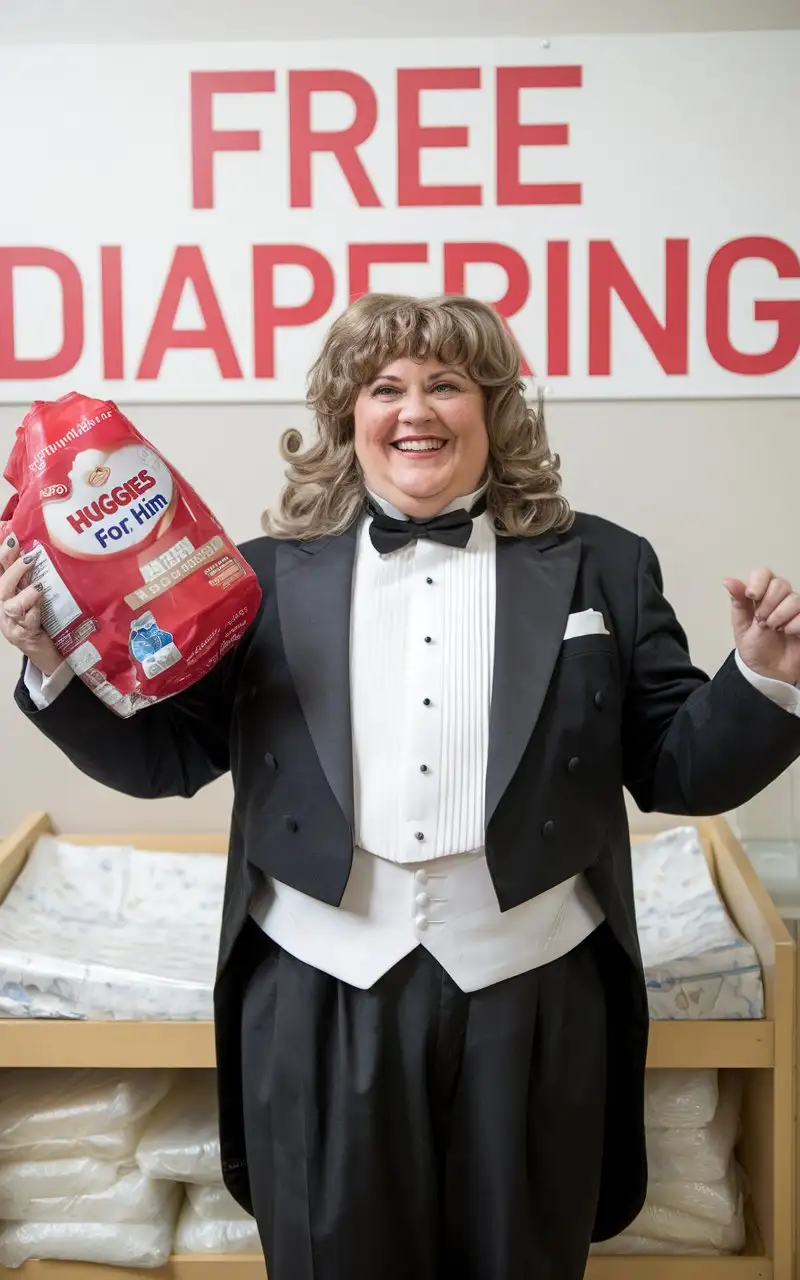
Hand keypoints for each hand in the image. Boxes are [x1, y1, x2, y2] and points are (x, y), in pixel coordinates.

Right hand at [0, 534, 61, 676]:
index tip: (11, 536)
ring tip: (38, 586)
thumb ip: (33, 576)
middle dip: (13, 568)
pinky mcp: (22, 636)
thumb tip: (35, 549)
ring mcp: (11, 622)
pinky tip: (41, 603)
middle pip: (1, 585)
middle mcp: (4, 607)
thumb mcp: (36, 594)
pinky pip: (26, 622)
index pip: (0, 570)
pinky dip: (34, 611)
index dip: (3, 553)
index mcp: (7, 593)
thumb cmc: (41, 620)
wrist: (46, 653)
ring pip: (10, 604)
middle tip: (30, 555)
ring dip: (24, 593)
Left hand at [724, 568, 799, 685]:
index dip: (759, 581)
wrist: (768, 672)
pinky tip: (788, 633)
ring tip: (774, 629)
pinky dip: (793, 625)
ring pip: (794, 599)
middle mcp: (781, 598)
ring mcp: (796, 609)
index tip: (752, 596)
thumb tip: (727, 581)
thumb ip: (738, 602)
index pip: (763, 573)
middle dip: (768, 603)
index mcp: (762, 595)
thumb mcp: (741, 625)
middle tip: (761, 620)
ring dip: (779, 616)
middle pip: (780, 584)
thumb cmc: (754, 647)